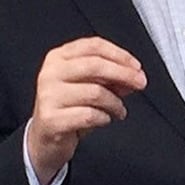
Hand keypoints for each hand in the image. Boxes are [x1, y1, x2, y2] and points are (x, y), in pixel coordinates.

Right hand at [26, 36, 146, 184]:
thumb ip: (111, 77)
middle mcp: (50, 73)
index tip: (136, 66)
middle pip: (95, 65)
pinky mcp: (51, 119)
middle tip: (140, 83)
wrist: (44, 138)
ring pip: (96, 92)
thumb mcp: (89, 86)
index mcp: (59, 57)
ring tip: (119, 110)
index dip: (120, 54)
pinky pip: (89, 115)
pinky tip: (104, 119)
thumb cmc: (69, 108)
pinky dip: (104, 118)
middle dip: (124, 74)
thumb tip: (134, 75)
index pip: (94, 46)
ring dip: (116, 103)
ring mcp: (49, 96)